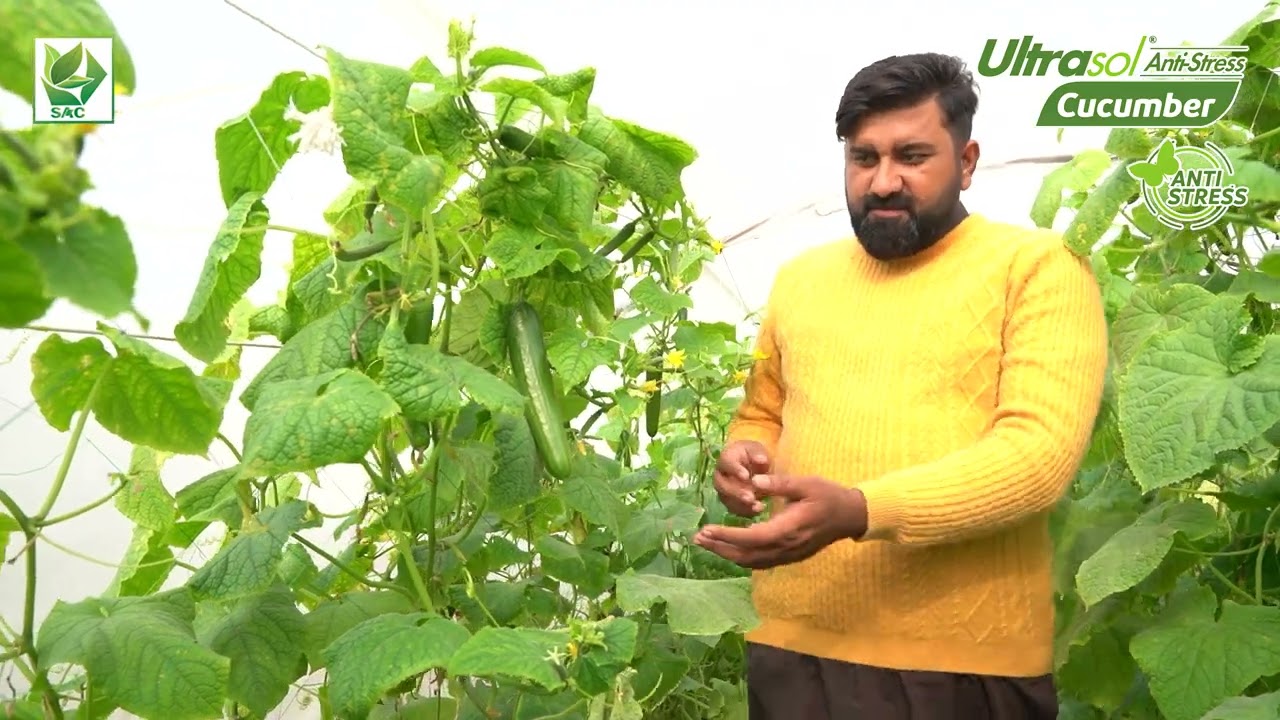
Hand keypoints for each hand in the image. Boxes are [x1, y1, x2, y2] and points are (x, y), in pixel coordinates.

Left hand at [694, 474, 867, 568]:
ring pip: (752, 562)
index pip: (751, 538)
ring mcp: (788, 555)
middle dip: (720, 547)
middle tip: (697, 538)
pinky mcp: (790, 556)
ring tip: (707, 543)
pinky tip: (729, 549)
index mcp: (788, 529)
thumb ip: (779, 484)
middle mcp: (786, 547)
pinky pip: (760, 562)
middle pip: (746, 555)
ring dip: (728, 554)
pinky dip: (742, 557)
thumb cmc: (828, 496)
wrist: (850, 516)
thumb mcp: (805, 483)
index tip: (707, 529)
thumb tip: (755, 481)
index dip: (727, 536)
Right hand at [713, 440, 771, 516]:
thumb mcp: (758, 451)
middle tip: (750, 497)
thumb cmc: (755, 455)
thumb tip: (762, 460)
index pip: (726, 462)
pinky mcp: (730, 501)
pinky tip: (758, 510)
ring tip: (757, 506)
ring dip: (740, 504)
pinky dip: (745, 511)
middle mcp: (720, 475)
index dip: (734, 469)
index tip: (746, 476)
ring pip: (726, 499)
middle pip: (721, 484)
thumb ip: (759, 454)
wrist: (755, 467)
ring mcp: (724, 490)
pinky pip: (733, 508)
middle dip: (735, 492)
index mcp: (726, 458)